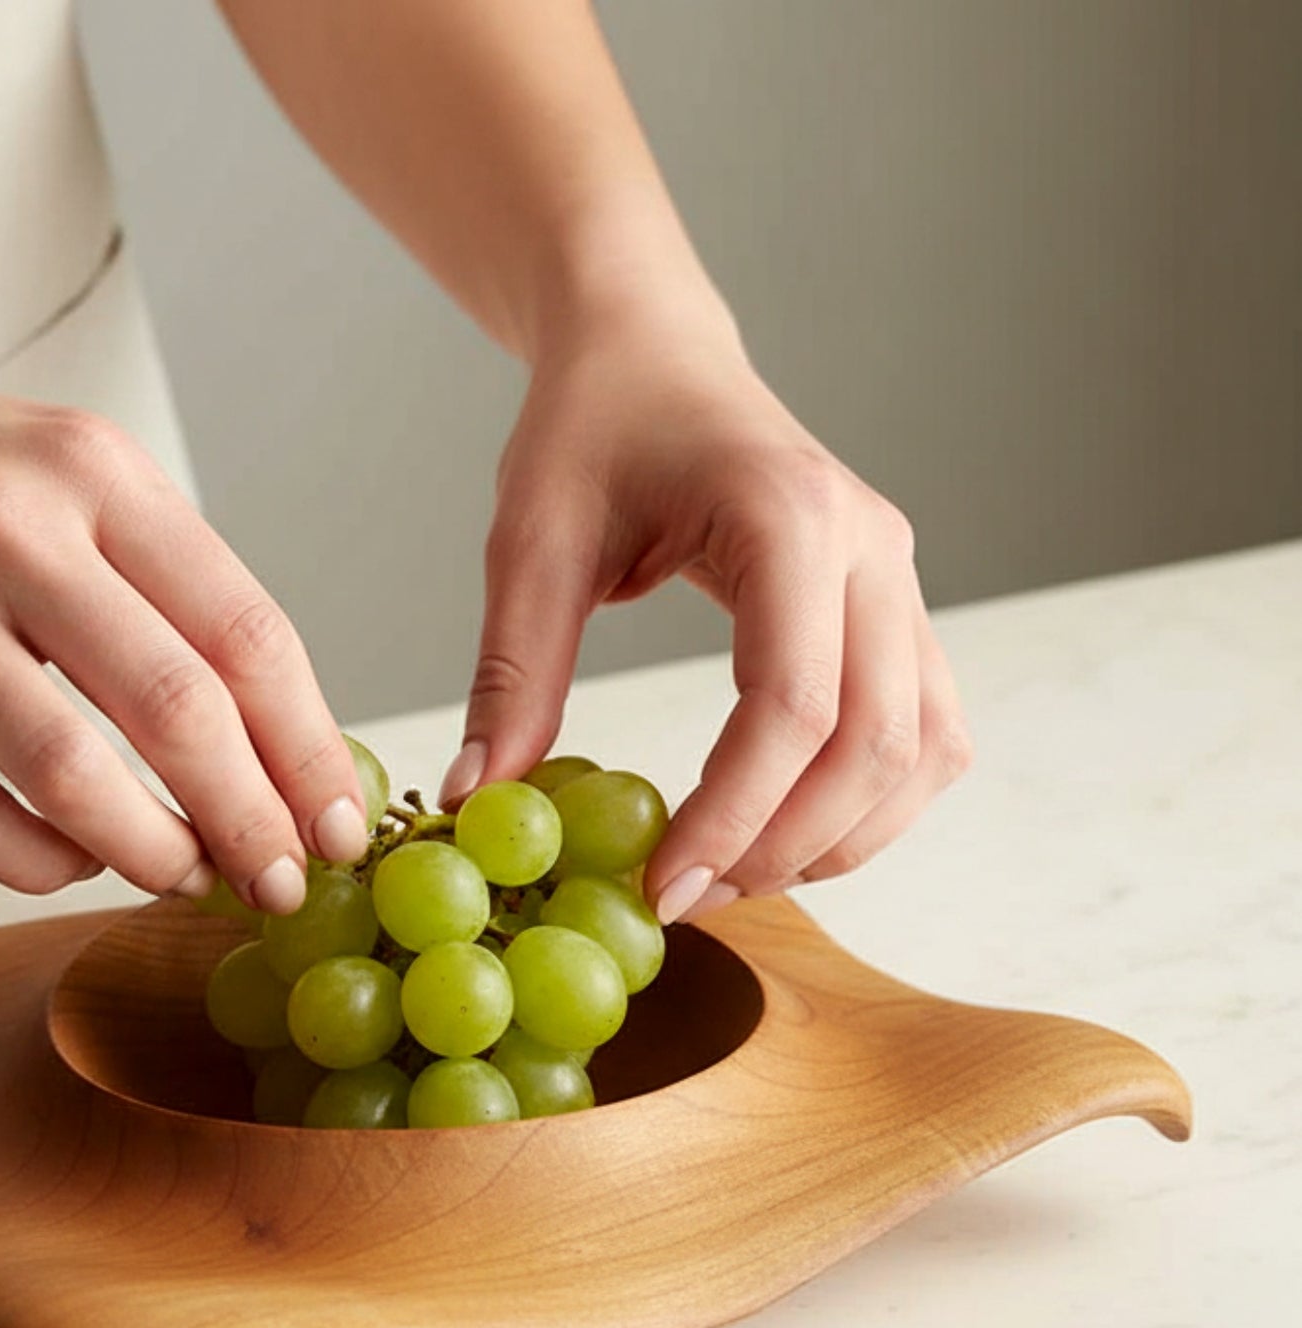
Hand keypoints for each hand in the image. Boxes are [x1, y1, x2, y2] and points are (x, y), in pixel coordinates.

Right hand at [0, 314, 367, 911]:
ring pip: (74, 780)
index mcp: (87, 468)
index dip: (311, 748)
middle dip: (255, 823)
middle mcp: (6, 529)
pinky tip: (71, 860)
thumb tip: (271, 733)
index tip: (342, 824)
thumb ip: (157, 579)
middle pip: (180, 713)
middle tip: (285, 884)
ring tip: (186, 879)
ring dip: (153, 855)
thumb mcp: (51, 467)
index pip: (247, 632)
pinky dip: (40, 863)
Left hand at [442, 304, 971, 922]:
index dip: (734, 815)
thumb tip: (475, 803)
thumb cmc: (593, 429)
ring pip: (922, 750)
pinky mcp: (899, 611)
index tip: (663, 887)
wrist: (654, 354)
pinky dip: (875, 803)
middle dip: (786, 846)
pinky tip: (787, 831)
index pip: (792, 705)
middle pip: (876, 744)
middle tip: (688, 897)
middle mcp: (871, 549)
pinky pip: (928, 732)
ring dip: (841, 837)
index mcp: (787, 517)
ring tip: (733, 877)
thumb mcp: (530, 541)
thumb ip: (512, 673)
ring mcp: (900, 579)